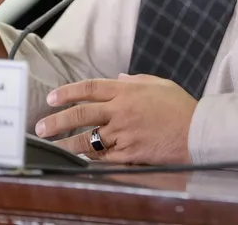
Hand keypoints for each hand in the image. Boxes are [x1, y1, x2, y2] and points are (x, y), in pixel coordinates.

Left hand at [34, 74, 197, 164]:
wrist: (197, 131)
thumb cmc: (180, 106)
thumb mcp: (159, 84)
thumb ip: (136, 80)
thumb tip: (119, 78)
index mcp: (126, 90)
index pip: (89, 88)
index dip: (67, 93)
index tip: (52, 98)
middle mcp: (121, 110)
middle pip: (82, 114)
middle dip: (58, 120)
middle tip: (41, 126)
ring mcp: (124, 133)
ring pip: (89, 138)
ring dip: (68, 143)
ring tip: (53, 146)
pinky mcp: (130, 152)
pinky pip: (104, 156)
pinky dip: (90, 158)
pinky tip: (79, 159)